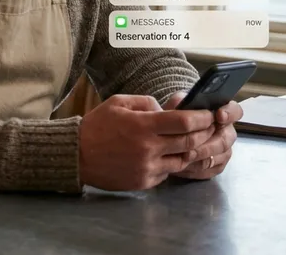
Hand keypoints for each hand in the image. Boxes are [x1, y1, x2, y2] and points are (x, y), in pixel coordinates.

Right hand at [78, 94, 215, 190]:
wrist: (76, 155)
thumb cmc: (96, 126)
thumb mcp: (118, 103)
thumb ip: (146, 102)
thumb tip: (167, 109)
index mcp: (142, 126)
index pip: (184, 122)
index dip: (202, 117)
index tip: (209, 114)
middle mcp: (148, 148)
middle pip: (190, 142)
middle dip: (204, 133)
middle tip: (208, 127)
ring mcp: (147, 168)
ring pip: (183, 160)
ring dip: (190, 150)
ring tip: (190, 141)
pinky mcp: (144, 182)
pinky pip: (167, 172)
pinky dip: (171, 162)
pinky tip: (167, 154)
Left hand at [162, 92, 243, 179]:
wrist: (166, 137)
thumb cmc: (174, 118)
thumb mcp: (174, 106)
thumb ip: (181, 103)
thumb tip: (184, 104)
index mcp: (220, 113)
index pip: (235, 111)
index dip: (230, 113)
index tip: (219, 116)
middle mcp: (226, 131)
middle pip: (226, 139)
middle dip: (208, 144)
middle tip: (191, 148)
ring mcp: (224, 149)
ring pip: (221, 156)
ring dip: (202, 158)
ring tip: (183, 157)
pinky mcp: (218, 165)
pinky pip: (213, 169)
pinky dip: (199, 169)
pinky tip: (185, 167)